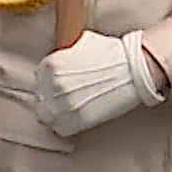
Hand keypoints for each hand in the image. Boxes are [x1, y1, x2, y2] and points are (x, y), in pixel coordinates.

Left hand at [34, 29, 165, 137]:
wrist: (133, 70)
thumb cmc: (111, 54)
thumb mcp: (82, 42)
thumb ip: (65, 51)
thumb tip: (61, 55)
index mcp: (52, 65)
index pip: (39, 78)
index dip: (48, 81)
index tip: (57, 83)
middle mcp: (54, 85)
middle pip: (42, 97)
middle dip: (51, 97)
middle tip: (64, 96)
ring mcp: (64, 105)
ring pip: (47, 115)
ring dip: (56, 112)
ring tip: (68, 108)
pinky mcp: (77, 121)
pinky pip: (60, 129)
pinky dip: (64, 125)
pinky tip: (73, 118)